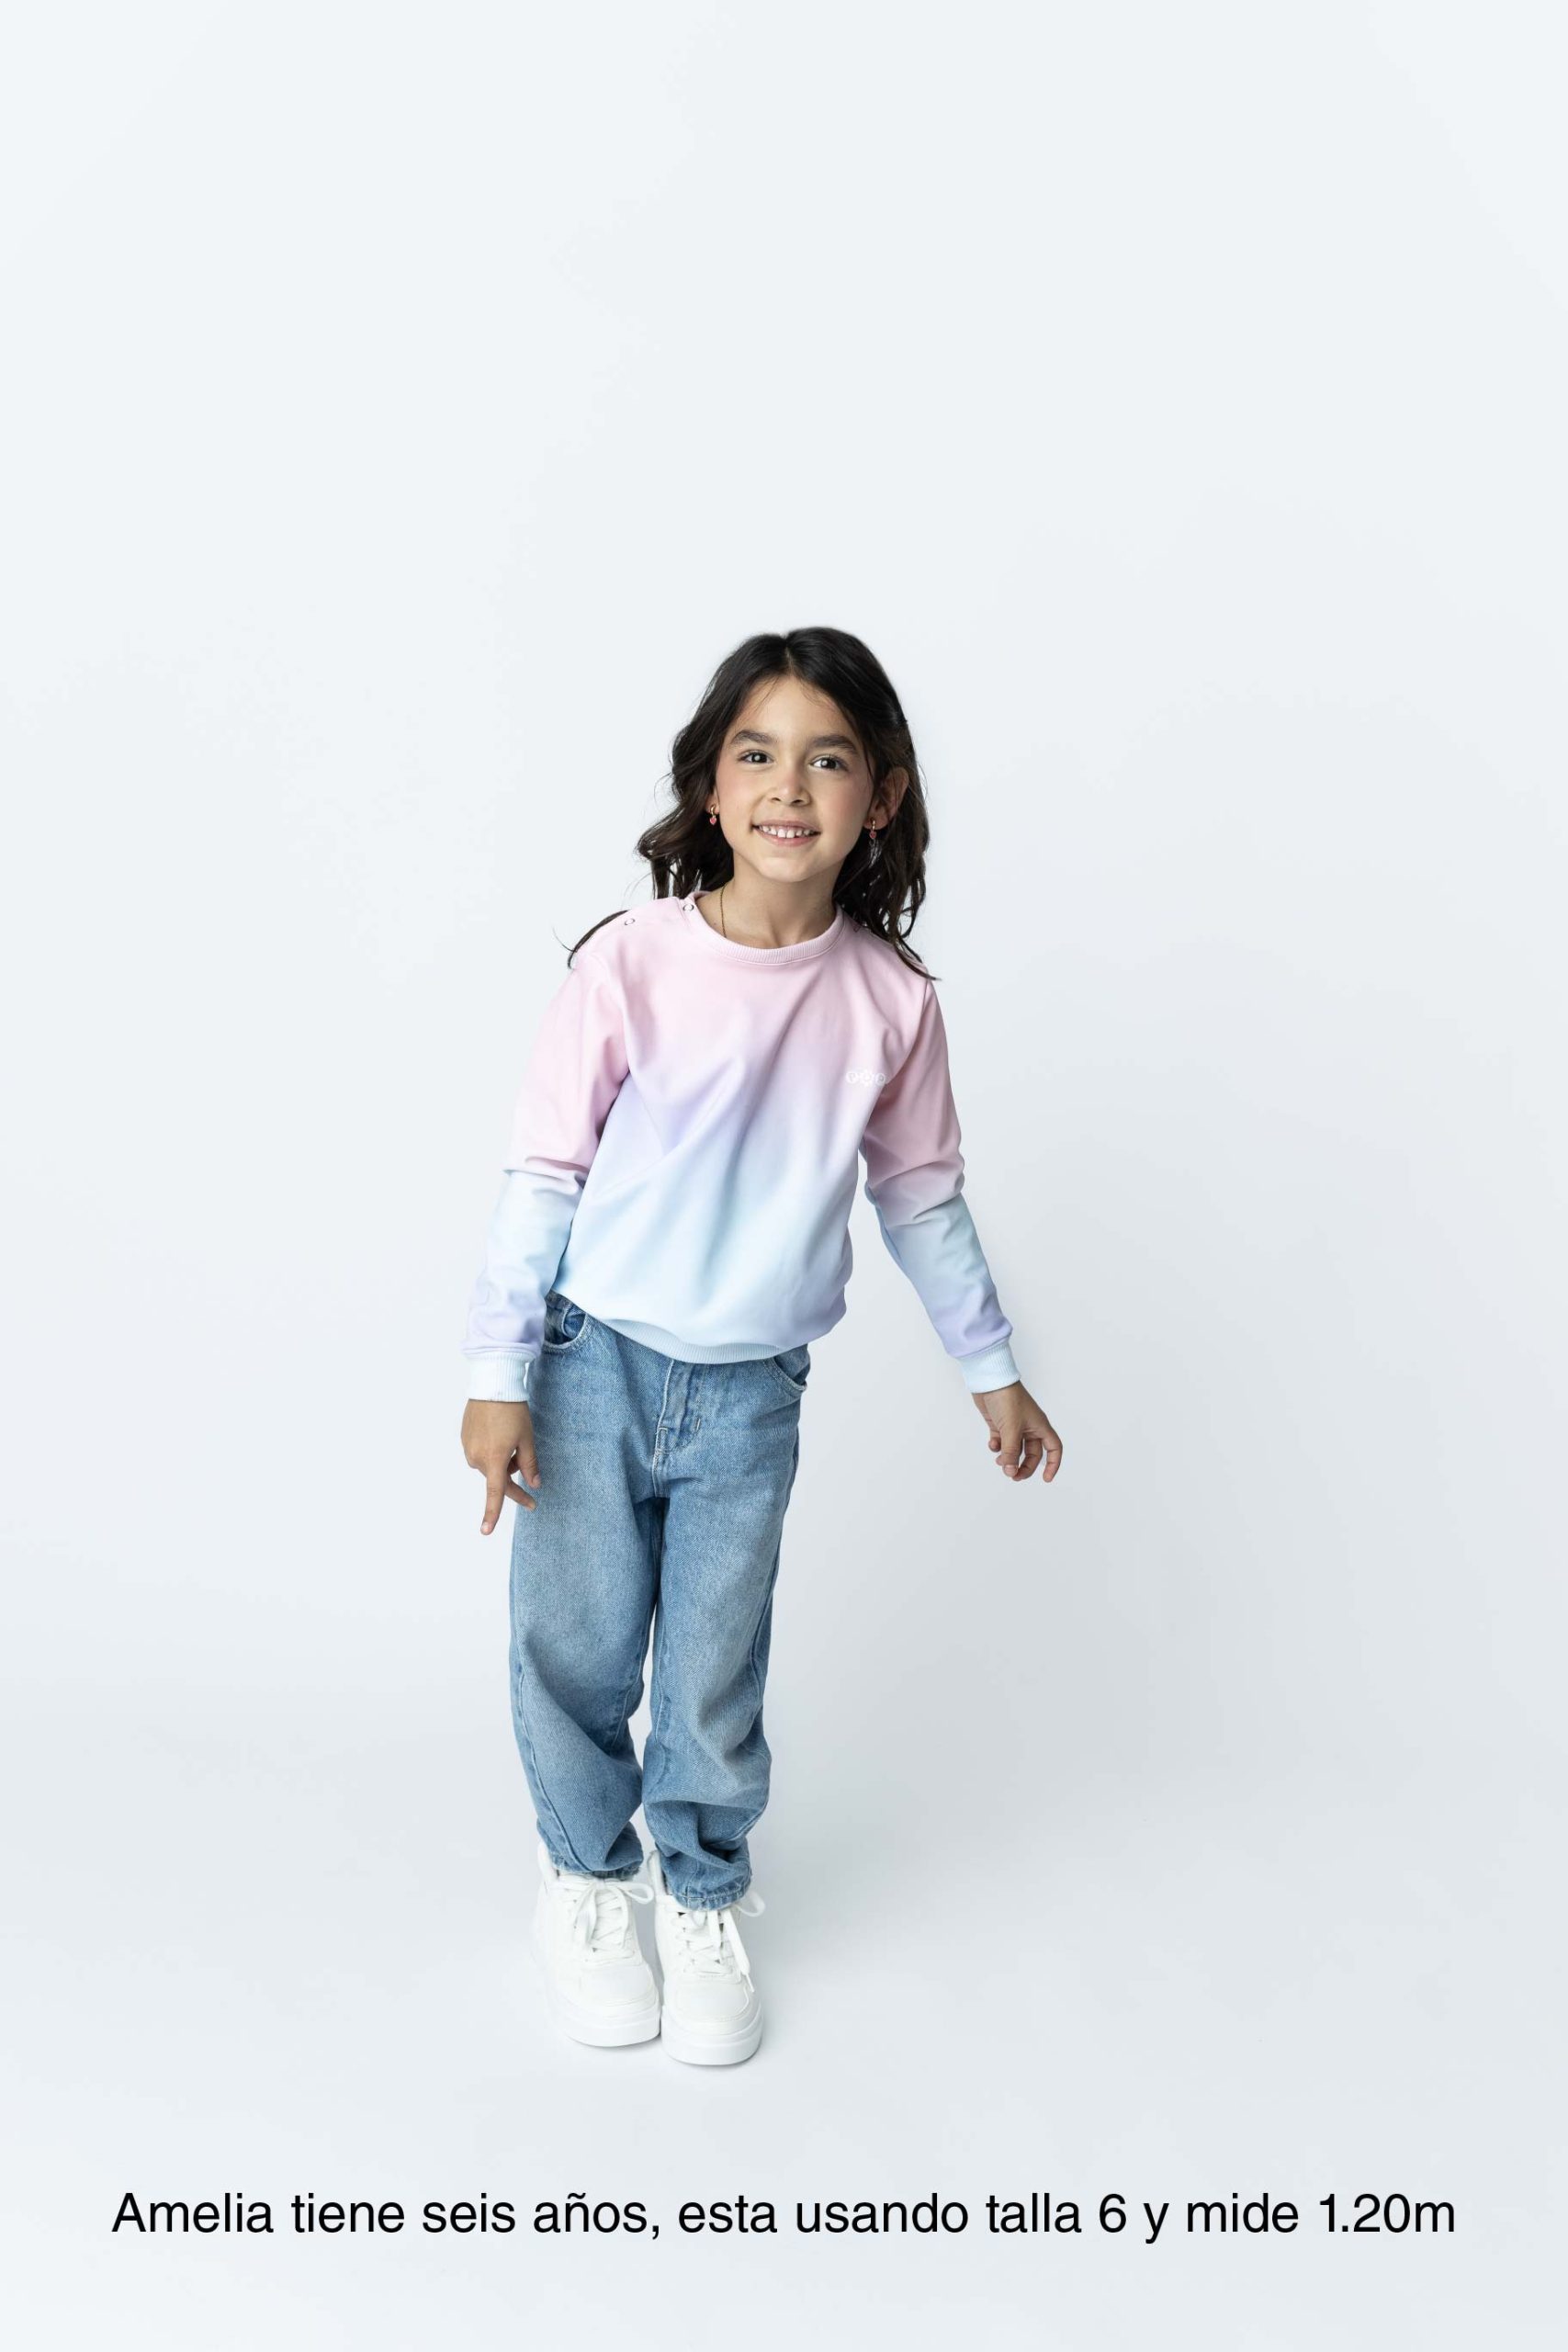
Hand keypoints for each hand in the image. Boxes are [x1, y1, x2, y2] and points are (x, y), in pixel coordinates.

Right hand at [461, 1398, 540, 1531]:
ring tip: (516, 1443)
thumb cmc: (513, 1411)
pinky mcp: (464, 1439)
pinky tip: (502, 1436)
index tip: (485, 1531)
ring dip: (504, 1464)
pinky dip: (493, 1453)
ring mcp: (468, 1448)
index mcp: (494, 1459)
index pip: (495, 1493)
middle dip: (514, 1484)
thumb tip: (534, 1484)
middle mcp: (477, 1457)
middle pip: (497, 1480)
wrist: (492, 1384)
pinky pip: (481, 1454)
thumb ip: (530, 1465)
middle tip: (532, 1496)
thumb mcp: (527, 1439)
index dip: (491, 1514)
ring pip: (490, 1466)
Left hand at [971, 1381, 1062, 1483]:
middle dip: (1023, 1466)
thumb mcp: (1012, 1429)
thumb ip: (1011, 1453)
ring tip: (999, 1462)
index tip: (1046, 1479)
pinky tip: (992, 1444)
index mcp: (1039, 1426)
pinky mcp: (999, 1423)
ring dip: (1008, 1458)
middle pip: (1032, 1453)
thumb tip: (1010, 1472)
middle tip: (1013, 1476)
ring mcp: (1014, 1425)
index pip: (1054, 1448)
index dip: (1053, 1464)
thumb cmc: (1007, 1399)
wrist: (989, 1381)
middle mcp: (1029, 1426)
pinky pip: (1001, 1441)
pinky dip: (997, 1446)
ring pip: (1015, 1449)